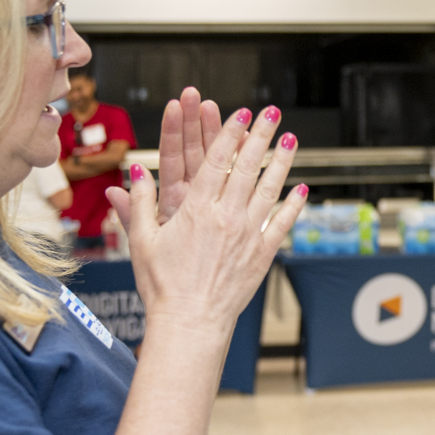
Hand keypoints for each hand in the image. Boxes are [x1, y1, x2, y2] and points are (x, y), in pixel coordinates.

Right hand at [106, 107, 302, 336]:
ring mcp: (248, 235)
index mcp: (196, 209)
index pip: (216, 160)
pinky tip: (301, 189)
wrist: (189, 323)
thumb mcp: (142, 241)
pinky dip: (293, 205)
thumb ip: (139, 204)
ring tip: (291, 139)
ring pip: (270, 189)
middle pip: (248, 167)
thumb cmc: (162, 285)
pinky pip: (281, 224)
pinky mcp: (262, 255)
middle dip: (261, 136)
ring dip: (282, 162)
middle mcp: (226, 217)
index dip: (230, 132)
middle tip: (272, 113)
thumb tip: (133, 174)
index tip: (243, 111)